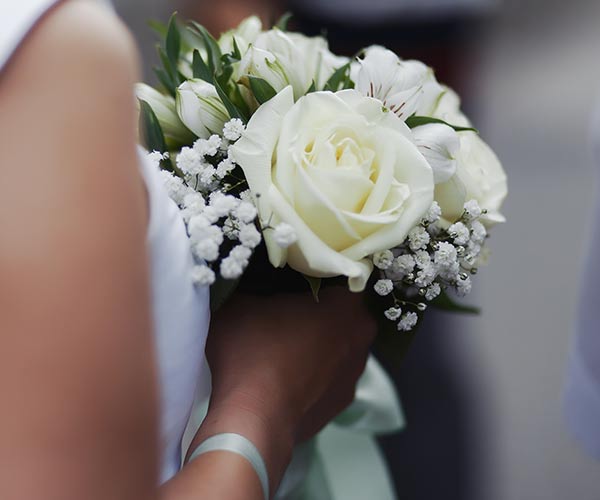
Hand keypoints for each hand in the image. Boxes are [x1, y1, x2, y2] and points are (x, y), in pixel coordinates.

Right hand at [191, 286, 376, 489]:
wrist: (253, 419)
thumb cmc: (251, 350)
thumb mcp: (240, 302)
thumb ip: (254, 285)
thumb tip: (252, 282)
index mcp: (347, 305)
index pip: (342, 276)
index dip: (318, 275)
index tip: (296, 278)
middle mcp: (361, 337)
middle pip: (343, 312)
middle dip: (321, 310)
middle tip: (288, 309)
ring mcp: (354, 374)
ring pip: (339, 346)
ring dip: (319, 343)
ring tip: (285, 347)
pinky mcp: (342, 402)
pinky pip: (330, 377)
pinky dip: (315, 374)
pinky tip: (288, 376)